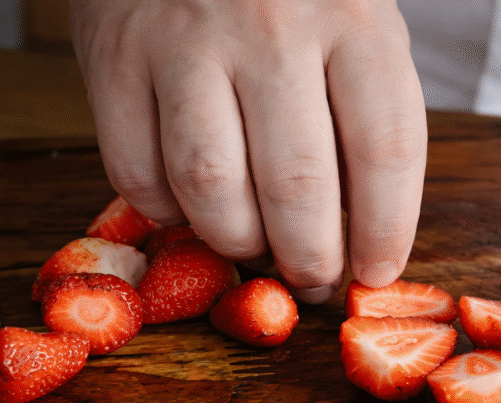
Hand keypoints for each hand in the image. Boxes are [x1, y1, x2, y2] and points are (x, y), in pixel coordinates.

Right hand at [70, 0, 426, 302]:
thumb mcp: (358, 33)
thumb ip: (368, 123)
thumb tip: (364, 242)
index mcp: (355, 20)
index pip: (385, 150)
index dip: (384, 231)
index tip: (374, 271)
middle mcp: (272, 25)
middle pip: (296, 184)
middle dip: (310, 259)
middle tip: (315, 279)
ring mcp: (186, 38)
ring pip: (211, 187)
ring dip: (238, 242)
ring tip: (256, 247)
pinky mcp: (114, 54)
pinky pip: (137, 173)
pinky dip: (168, 213)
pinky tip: (193, 207)